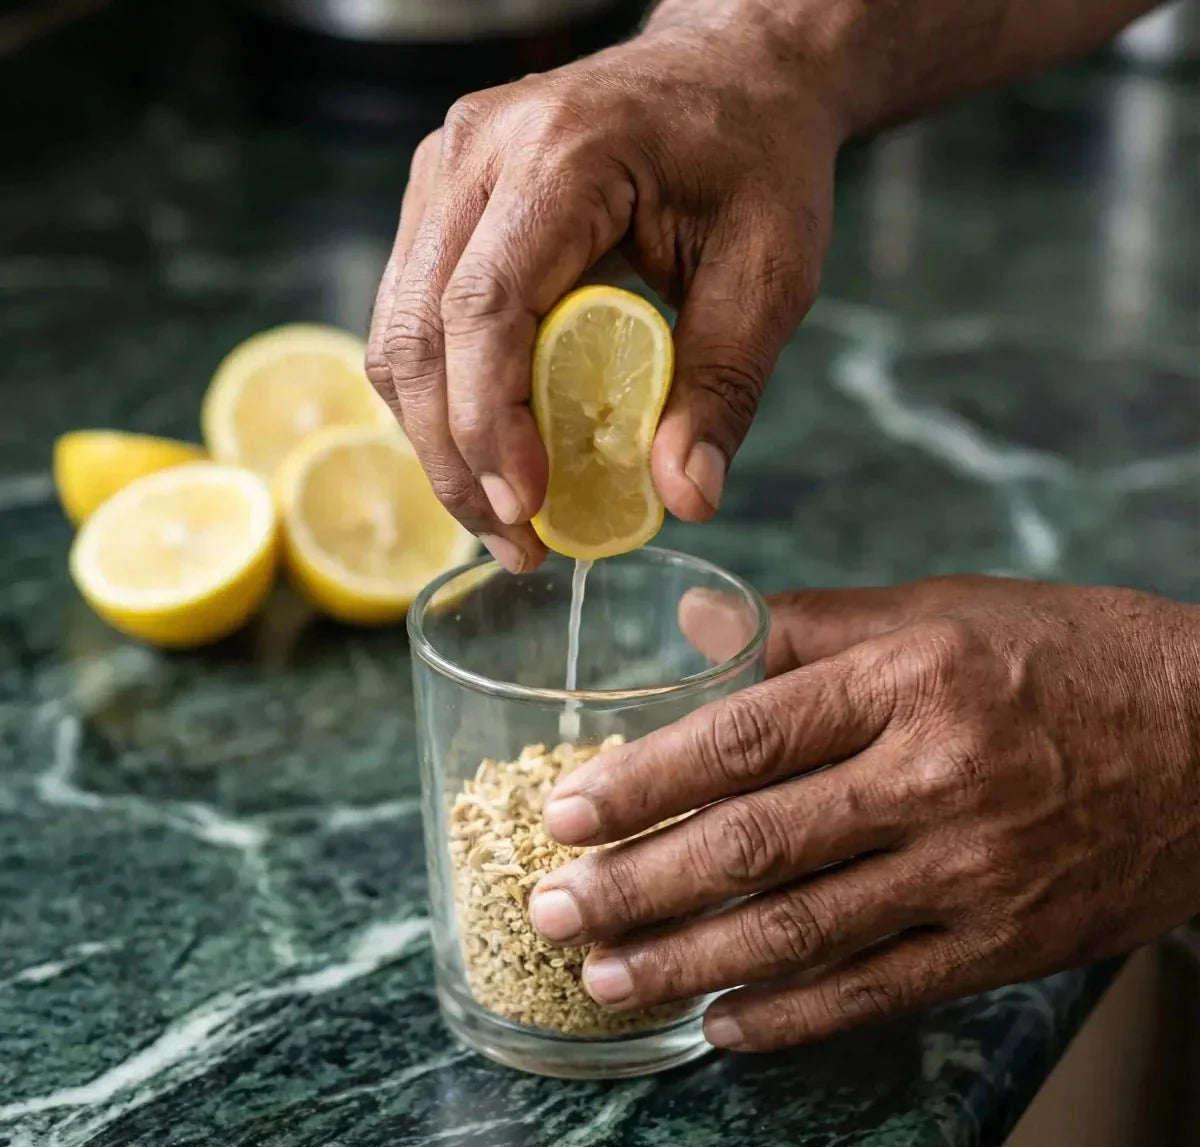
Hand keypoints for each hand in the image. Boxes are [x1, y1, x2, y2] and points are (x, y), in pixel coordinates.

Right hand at [364, 16, 841, 570]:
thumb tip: (684, 497)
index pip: (484, 308)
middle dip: (454, 458)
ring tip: (502, 513)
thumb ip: (725, 384)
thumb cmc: (756, 158)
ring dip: (436, 439)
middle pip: (416, 333)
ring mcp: (447, 172)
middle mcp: (477, 153)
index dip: (491, 423)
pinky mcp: (442, 202)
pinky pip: (409, 317)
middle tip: (516, 542)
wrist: (730, 70)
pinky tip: (488, 449)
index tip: (528, 509)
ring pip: (395, 333)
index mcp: (561, 156)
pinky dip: (440, 397)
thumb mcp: (771, 271)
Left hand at [527, 577, 1199, 1050]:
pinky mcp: (1008, 941)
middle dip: (637, 885)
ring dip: (689, 961)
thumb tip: (699, 628)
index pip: (743, 737)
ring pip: (802, 931)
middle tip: (555, 908)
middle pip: (754, 844)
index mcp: (908, 679)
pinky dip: (792, 1015)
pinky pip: (879, 989)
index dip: (643, 782)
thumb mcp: (942, 610)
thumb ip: (811, 625)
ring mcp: (973, 871)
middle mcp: (935, 777)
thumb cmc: (1068, 655)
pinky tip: (720, 1023)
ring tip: (606, 976)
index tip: (567, 814)